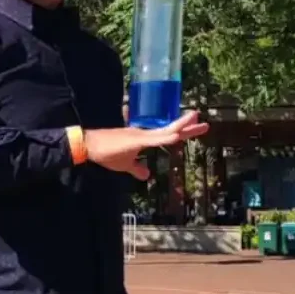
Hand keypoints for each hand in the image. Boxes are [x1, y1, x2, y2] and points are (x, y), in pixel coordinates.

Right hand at [83, 111, 208, 180]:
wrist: (89, 145)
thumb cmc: (106, 153)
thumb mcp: (125, 164)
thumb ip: (137, 168)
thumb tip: (147, 175)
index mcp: (144, 139)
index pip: (168, 134)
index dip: (183, 132)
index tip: (197, 126)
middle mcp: (145, 134)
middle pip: (171, 130)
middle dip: (188, 127)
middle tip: (204, 123)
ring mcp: (140, 135)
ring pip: (165, 131)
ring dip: (180, 126)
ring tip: (194, 118)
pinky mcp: (134, 139)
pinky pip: (154, 139)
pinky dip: (165, 137)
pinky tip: (175, 136)